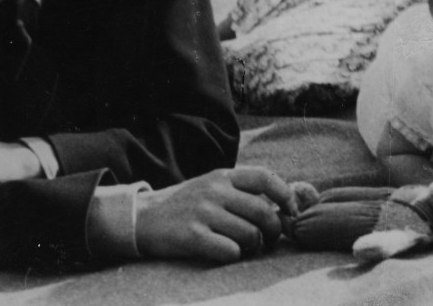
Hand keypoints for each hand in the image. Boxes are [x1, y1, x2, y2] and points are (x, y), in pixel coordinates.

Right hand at [135, 167, 297, 262]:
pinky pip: (230, 251)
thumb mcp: (211, 185)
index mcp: (222, 176)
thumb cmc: (186, 205)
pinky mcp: (191, 236)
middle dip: (273, 230)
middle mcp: (214, 191)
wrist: (142, 218)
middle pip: (262, 211)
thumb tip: (281, 203)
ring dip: (254, 246)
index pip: (265, 177)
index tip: (290, 212)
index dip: (285, 195)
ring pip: (249, 234)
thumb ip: (241, 190)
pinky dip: (235, 256)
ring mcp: (203, 213)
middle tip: (270, 239)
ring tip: (246, 247)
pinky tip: (226, 253)